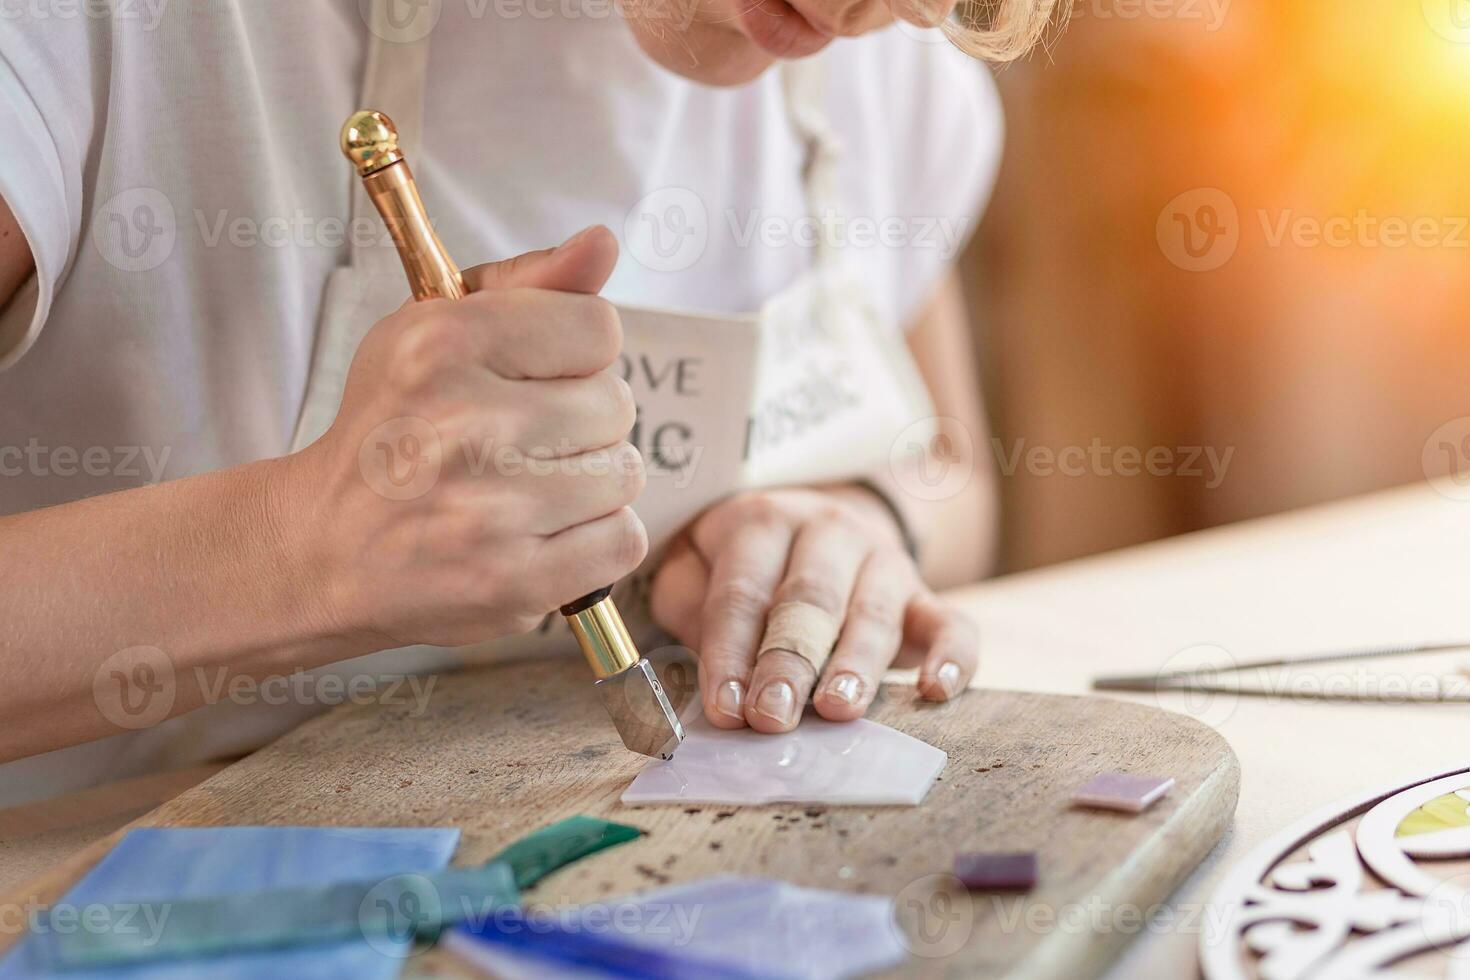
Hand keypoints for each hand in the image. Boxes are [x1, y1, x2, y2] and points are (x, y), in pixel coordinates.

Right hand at [287, 226, 647, 648]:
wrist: (320, 551)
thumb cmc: (390, 431)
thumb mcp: (432, 331)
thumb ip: (528, 283)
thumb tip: (605, 242)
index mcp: (442, 344)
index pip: (598, 327)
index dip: (577, 354)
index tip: (535, 378)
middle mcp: (465, 423)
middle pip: (617, 404)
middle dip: (582, 421)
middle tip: (522, 441)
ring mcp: (490, 510)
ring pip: (625, 474)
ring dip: (591, 482)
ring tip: (528, 488)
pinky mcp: (512, 582)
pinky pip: (624, 541)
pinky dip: (596, 540)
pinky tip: (544, 533)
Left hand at [649, 487, 977, 731]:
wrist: (820, 521)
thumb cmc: (743, 563)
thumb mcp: (696, 566)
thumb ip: (688, 607)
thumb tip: (704, 667)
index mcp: (764, 522)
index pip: (742, 593)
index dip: (728, 653)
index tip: (723, 708)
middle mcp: (828, 532)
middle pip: (808, 601)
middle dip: (789, 662)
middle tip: (773, 716)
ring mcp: (883, 562)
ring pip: (873, 613)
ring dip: (855, 665)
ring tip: (837, 710)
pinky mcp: (924, 596)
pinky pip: (950, 622)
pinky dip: (951, 656)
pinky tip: (935, 689)